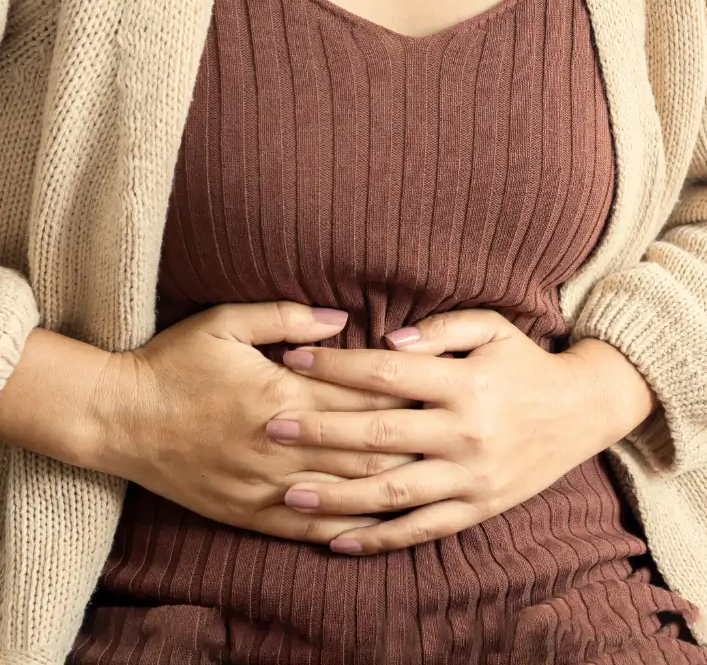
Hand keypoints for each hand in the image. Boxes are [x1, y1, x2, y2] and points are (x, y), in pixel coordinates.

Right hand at [93, 301, 420, 543]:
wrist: (117, 419)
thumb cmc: (174, 364)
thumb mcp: (225, 323)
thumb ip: (287, 317)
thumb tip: (341, 317)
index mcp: (283, 394)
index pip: (364, 398)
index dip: (408, 395)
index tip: (440, 389)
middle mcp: (281, 445)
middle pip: (368, 448)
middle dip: (414, 442)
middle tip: (450, 434)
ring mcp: (266, 484)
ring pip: (346, 492)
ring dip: (392, 485)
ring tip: (434, 477)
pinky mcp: (250, 512)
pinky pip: (310, 527)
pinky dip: (348, 527)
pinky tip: (380, 524)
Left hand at [264, 308, 656, 553]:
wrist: (584, 410)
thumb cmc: (527, 363)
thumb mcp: (493, 329)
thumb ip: (441, 329)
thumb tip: (386, 339)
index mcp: (466, 382)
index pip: (387, 372)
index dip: (336, 364)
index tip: (293, 359)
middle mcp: (467, 432)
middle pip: (379, 433)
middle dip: (319, 430)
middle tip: (270, 428)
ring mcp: (473, 477)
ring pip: (393, 491)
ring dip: (336, 495)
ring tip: (288, 493)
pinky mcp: (479, 508)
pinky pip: (422, 529)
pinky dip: (378, 539)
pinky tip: (337, 540)